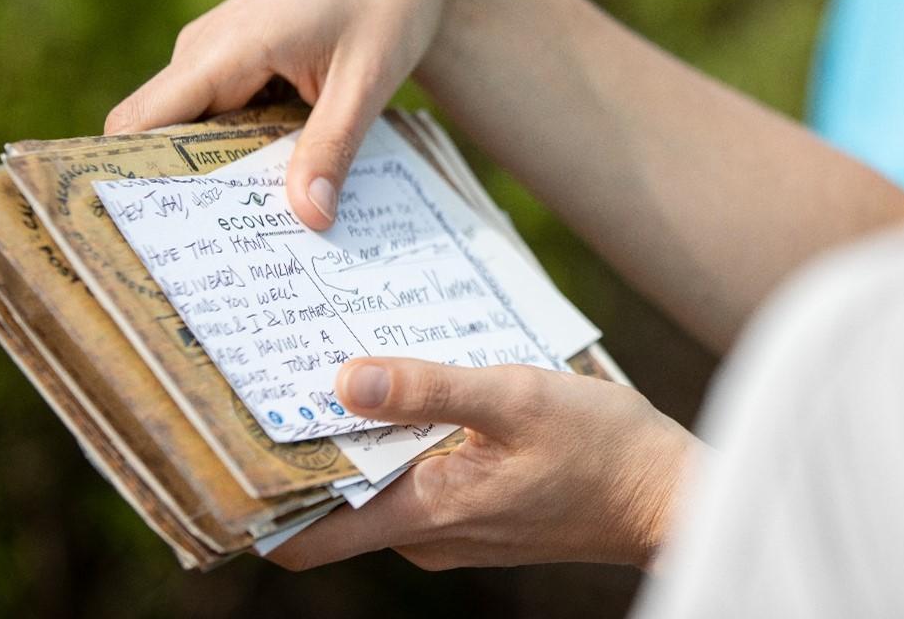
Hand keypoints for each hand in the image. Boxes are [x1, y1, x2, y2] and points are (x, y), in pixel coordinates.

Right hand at [105, 0, 475, 229]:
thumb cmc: (388, 3)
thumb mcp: (368, 78)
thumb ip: (333, 147)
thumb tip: (310, 219)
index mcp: (224, 47)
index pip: (140, 124)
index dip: (129, 182)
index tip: (143, 243)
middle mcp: (205, 51)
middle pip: (161, 140)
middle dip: (179, 199)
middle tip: (210, 268)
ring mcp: (218, 58)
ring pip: (194, 135)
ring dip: (217, 182)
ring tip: (246, 248)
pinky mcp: (240, 66)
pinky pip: (223, 121)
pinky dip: (243, 157)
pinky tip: (274, 199)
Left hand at [269, 358, 697, 571]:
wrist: (667, 494)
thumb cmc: (601, 448)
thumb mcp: (515, 397)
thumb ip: (429, 389)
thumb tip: (343, 381)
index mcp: (424, 512)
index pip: (305, 540)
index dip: (261, 499)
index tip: (235, 438)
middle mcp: (427, 532)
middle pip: (337, 502)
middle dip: (314, 442)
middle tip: (293, 369)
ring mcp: (453, 527)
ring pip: (380, 484)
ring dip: (367, 432)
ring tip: (359, 363)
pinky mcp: (478, 512)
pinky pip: (419, 476)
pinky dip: (409, 438)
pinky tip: (427, 388)